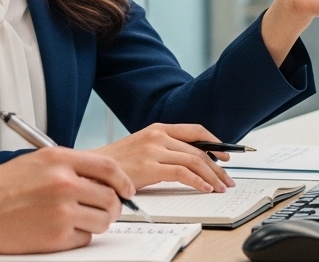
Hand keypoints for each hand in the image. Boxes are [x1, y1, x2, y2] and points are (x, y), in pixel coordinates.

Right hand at [0, 147, 132, 254]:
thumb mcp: (36, 162)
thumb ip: (69, 166)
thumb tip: (101, 179)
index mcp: (59, 159)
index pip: (109, 168)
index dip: (124, 181)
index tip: (126, 190)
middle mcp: (64, 182)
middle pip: (111, 197)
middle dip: (111, 206)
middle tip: (101, 210)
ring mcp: (61, 210)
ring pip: (103, 220)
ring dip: (96, 223)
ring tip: (77, 220)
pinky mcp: (56, 236)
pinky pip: (84, 239)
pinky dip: (78, 237)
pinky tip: (59, 230)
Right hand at [95, 123, 234, 192]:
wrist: (90, 171)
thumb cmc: (114, 165)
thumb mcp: (141, 150)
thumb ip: (164, 151)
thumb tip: (191, 163)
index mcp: (157, 129)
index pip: (195, 131)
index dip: (215, 142)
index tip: (226, 155)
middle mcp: (157, 136)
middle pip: (198, 149)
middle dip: (218, 166)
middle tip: (227, 179)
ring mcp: (153, 150)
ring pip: (194, 160)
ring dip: (212, 176)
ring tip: (220, 187)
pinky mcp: (149, 166)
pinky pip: (182, 173)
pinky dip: (198, 181)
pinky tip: (205, 189)